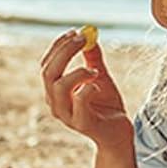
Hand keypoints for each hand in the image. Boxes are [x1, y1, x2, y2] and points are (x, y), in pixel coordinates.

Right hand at [41, 30, 131, 150]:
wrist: (119, 134)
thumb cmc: (107, 107)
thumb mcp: (101, 78)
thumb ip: (94, 59)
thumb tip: (90, 36)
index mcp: (56, 91)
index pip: (47, 64)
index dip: (58, 46)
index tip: (74, 32)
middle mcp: (56, 103)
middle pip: (48, 72)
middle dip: (64, 52)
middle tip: (83, 39)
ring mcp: (67, 115)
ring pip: (58, 86)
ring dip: (77, 71)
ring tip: (95, 70)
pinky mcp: (82, 124)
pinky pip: (79, 100)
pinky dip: (88, 87)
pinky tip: (98, 86)